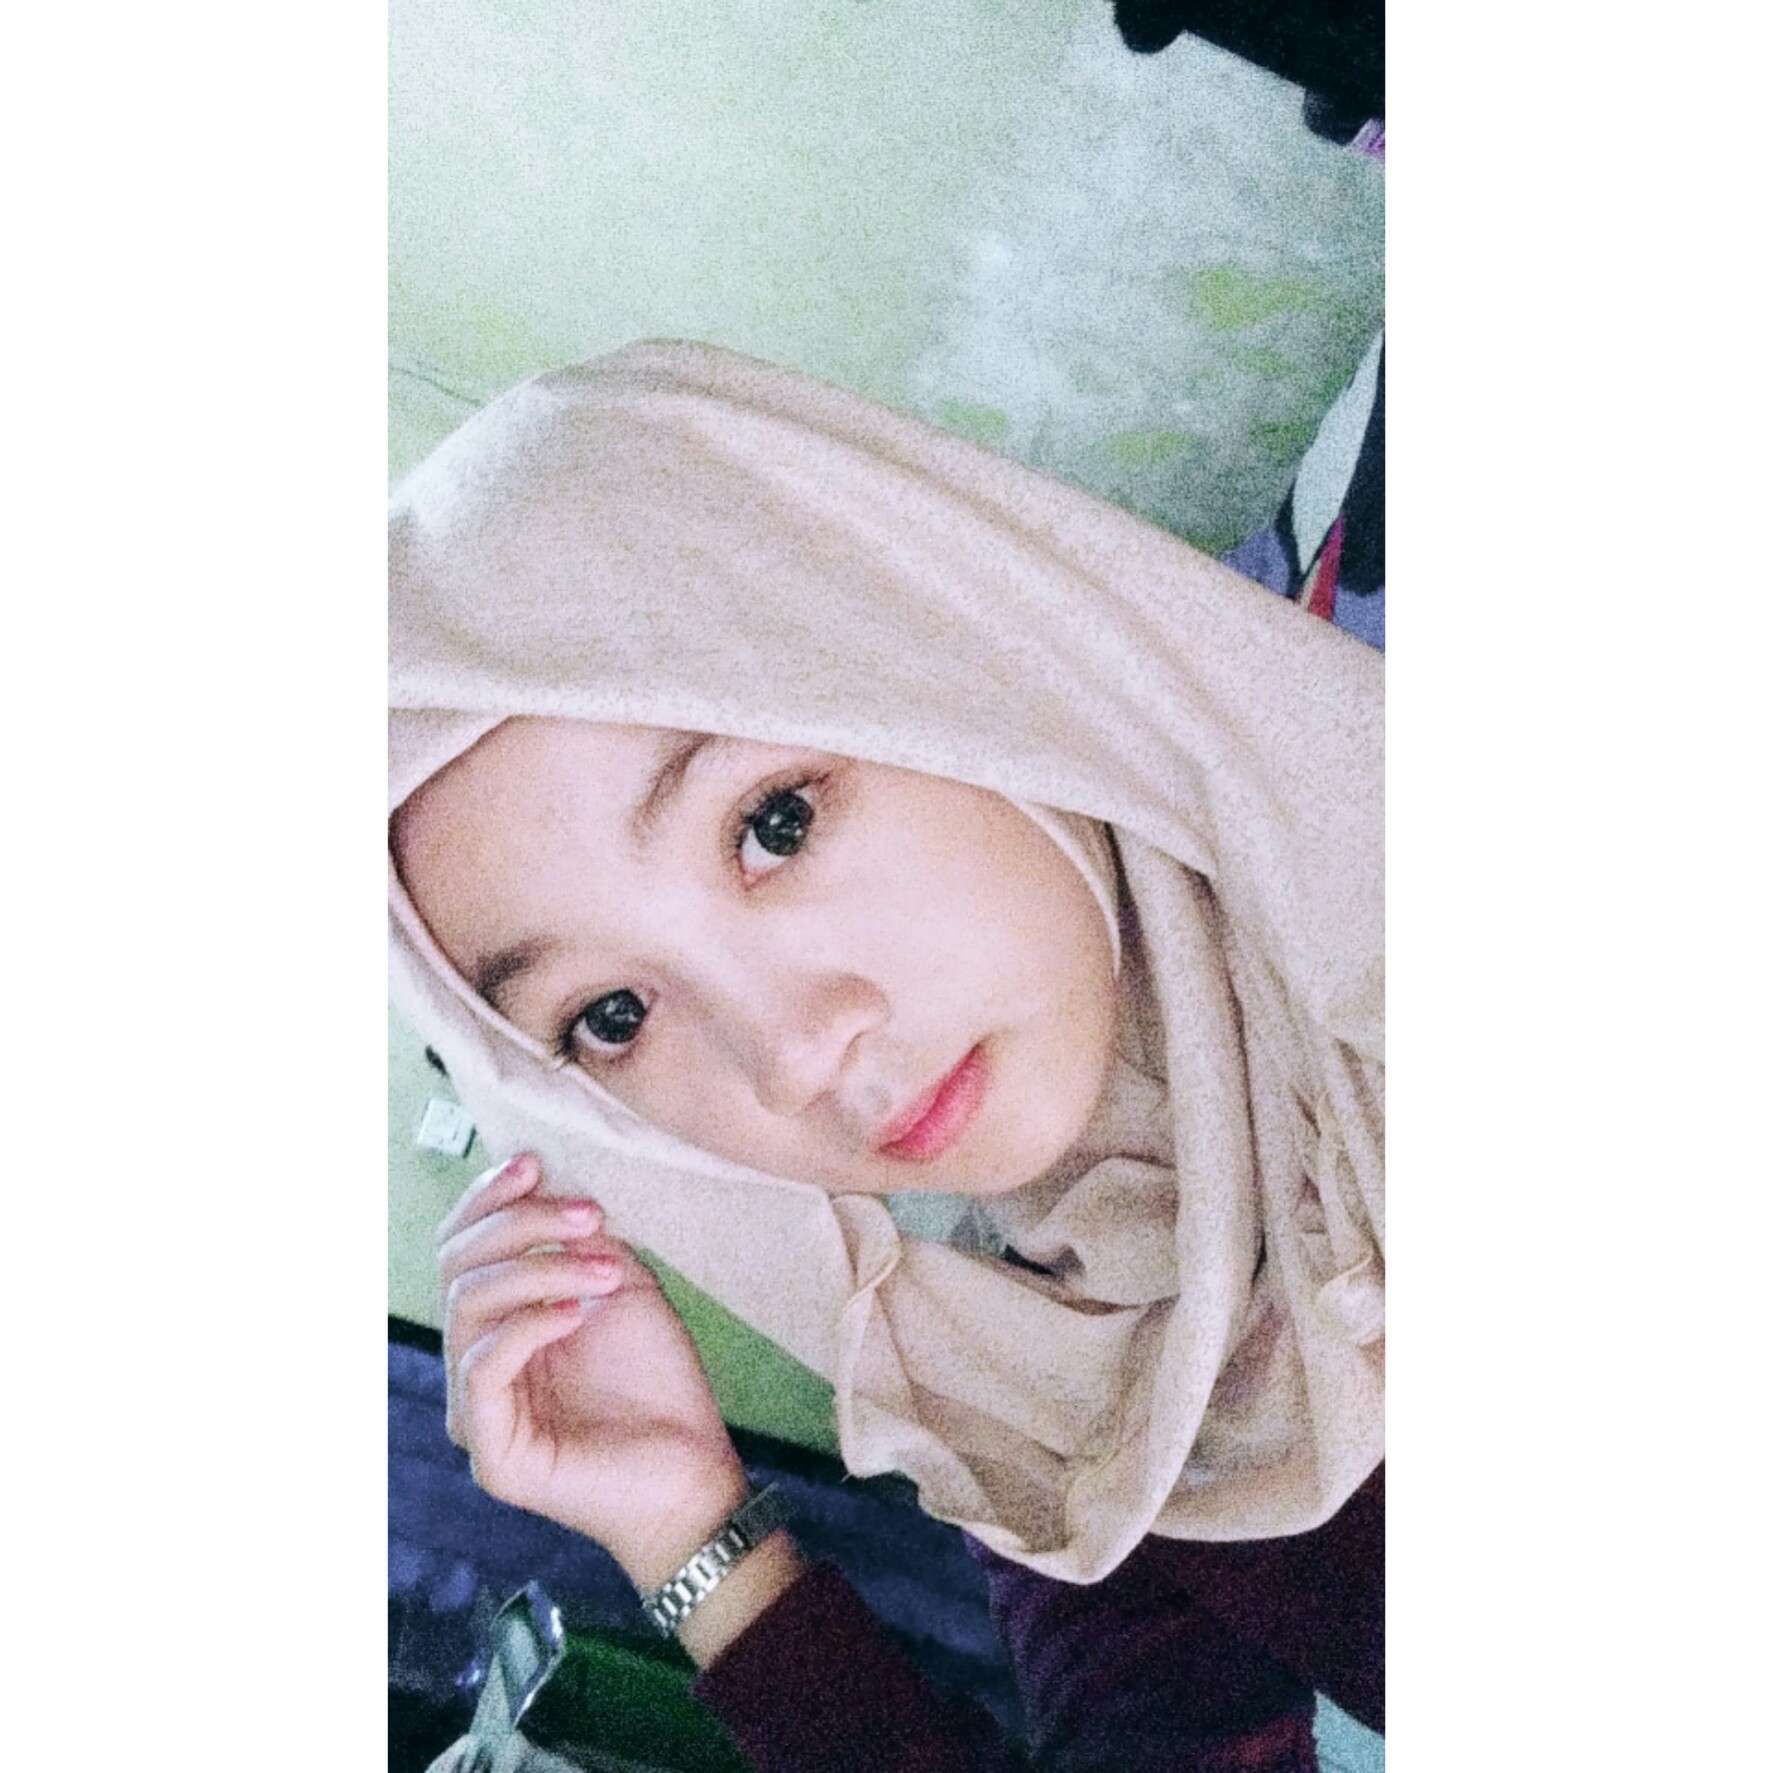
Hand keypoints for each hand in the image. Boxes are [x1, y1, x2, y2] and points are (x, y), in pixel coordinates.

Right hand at [436, 1152, 748, 1586]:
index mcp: (496, 1323)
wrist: (693, 1466)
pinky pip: (482, 1367)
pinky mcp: (492, 1453)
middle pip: (456, 1268)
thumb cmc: (657, 1380)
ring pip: (467, 1308)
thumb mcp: (619, 1283)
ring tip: (606, 1270)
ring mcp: (475, 1410)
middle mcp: (473, 1363)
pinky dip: (529, 1325)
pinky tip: (578, 1313)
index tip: (533, 1163)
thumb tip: (540, 1182)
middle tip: (591, 1217)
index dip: (486, 1199)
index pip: (461, 1248)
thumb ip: (576, 1239)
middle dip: (522, 1225)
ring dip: (541, 1270)